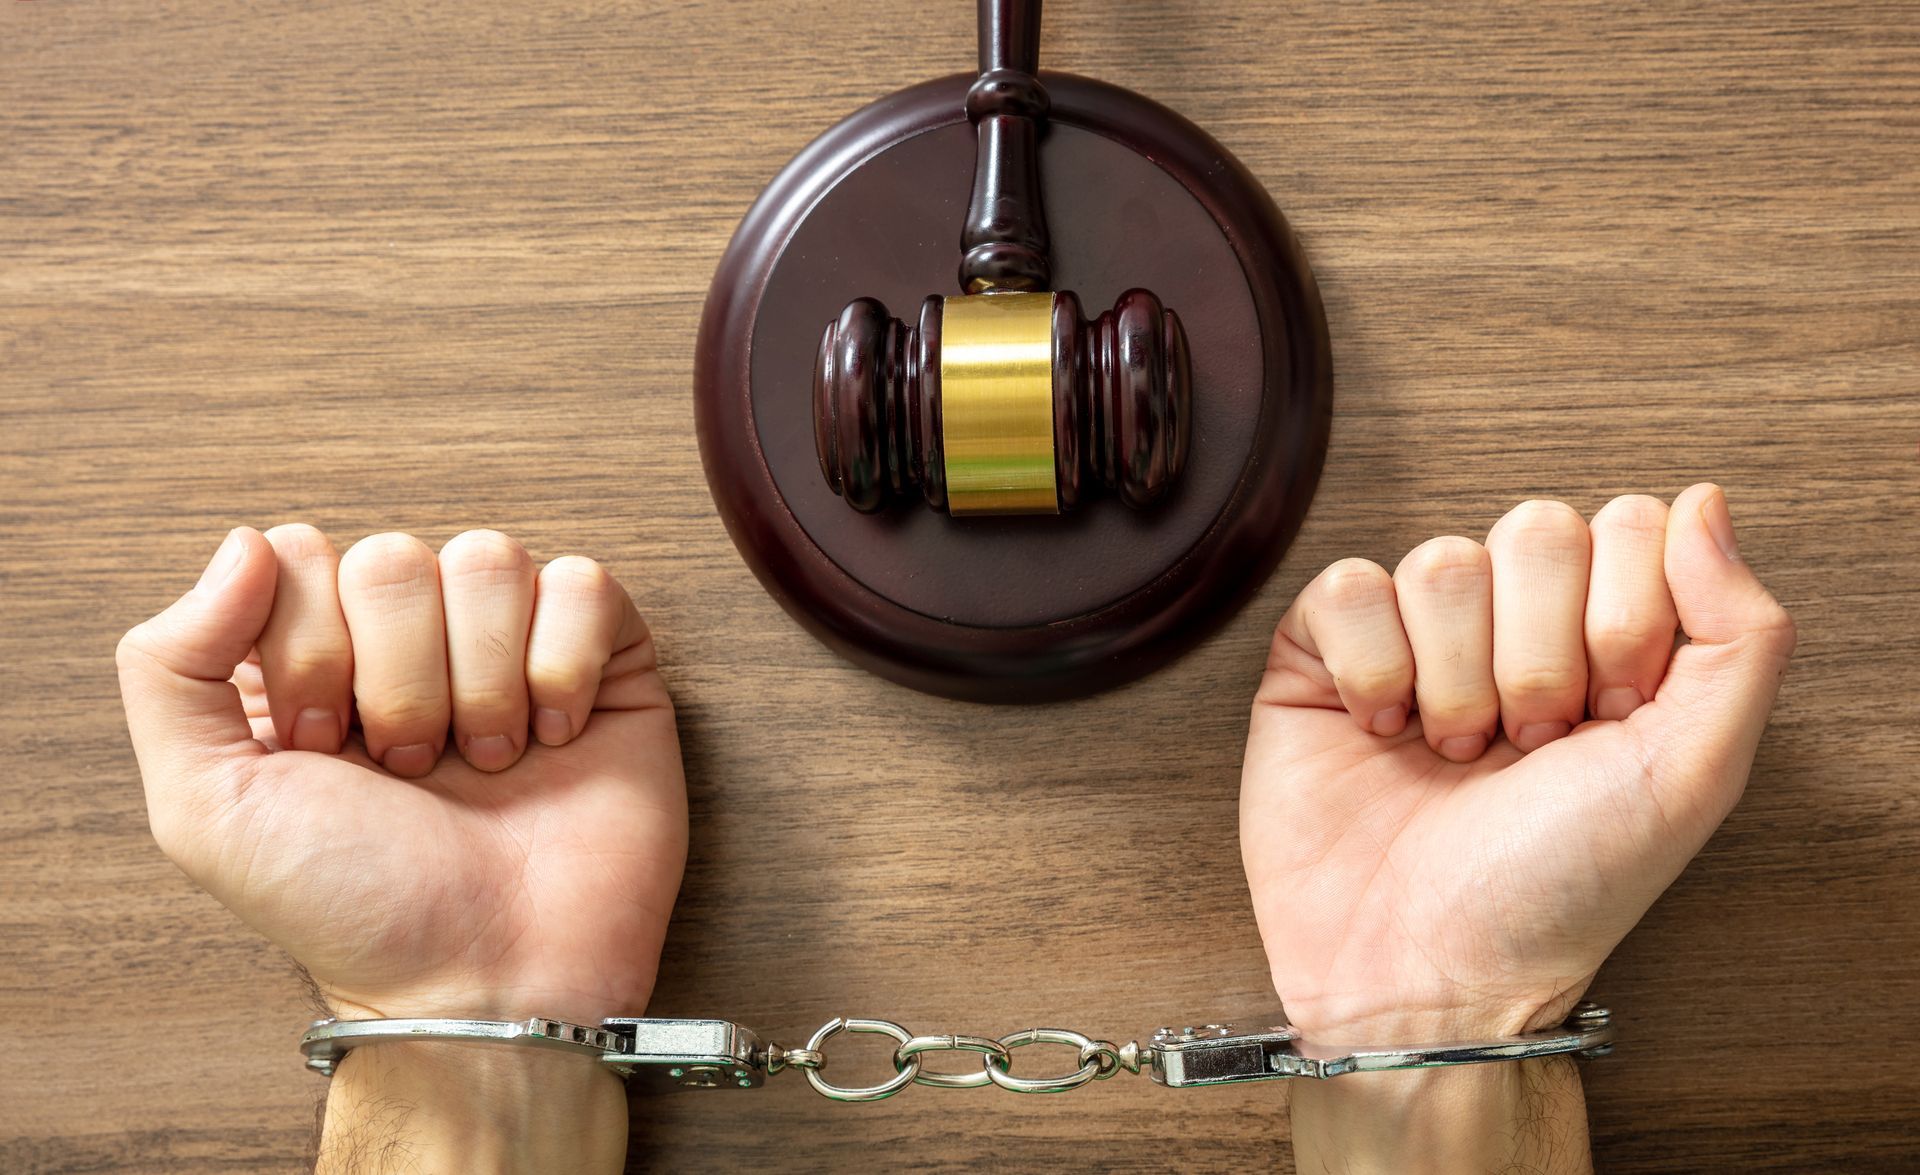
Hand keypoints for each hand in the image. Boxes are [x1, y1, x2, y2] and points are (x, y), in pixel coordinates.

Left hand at [117, 525, 686, 1025]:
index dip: (309, 646)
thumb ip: (171, 665)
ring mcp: (511, 647)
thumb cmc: (354, 906)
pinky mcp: (604, 664)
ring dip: (480, 680)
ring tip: (485, 760)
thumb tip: (247, 543)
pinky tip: (553, 735)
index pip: (297, 554)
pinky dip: (562, 665)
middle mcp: (412, 643)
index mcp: (314, 659)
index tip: (323, 747)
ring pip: (489, 560)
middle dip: (398, 680)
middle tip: (410, 767)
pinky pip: (584, 586)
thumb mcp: (206, 806)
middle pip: (393, 557)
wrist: (490, 978)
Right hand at [1242, 485, 1791, 1169]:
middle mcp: (1513, 630)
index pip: (1630, 527)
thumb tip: (1704, 501)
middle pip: (1536, 530)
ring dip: (1455, 678)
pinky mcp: (1322, 656)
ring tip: (1454, 752)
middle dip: (1539, 656)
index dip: (1622, 619)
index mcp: (1610, 643)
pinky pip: (1347, 588)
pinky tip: (1380, 730)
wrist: (1423, 970)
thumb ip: (1741, 632)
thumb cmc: (1559, 892)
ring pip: (1442, 561)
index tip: (1610, 717)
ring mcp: (1415, 638)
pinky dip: (1371, 668)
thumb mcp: (1695, 774)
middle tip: (1529, 742)